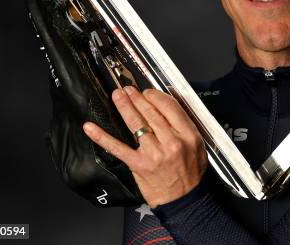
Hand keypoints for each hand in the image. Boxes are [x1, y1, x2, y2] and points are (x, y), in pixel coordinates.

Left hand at [82, 86, 207, 207]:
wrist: (185, 199)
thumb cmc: (191, 173)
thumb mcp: (198, 145)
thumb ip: (185, 126)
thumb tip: (168, 107)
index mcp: (188, 134)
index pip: (170, 107)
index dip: (156, 96)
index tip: (148, 92)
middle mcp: (172, 142)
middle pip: (151, 112)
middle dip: (137, 97)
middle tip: (128, 89)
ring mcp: (154, 153)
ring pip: (136, 124)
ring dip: (125, 106)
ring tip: (117, 96)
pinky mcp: (139, 164)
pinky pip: (118, 147)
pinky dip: (102, 136)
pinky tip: (91, 128)